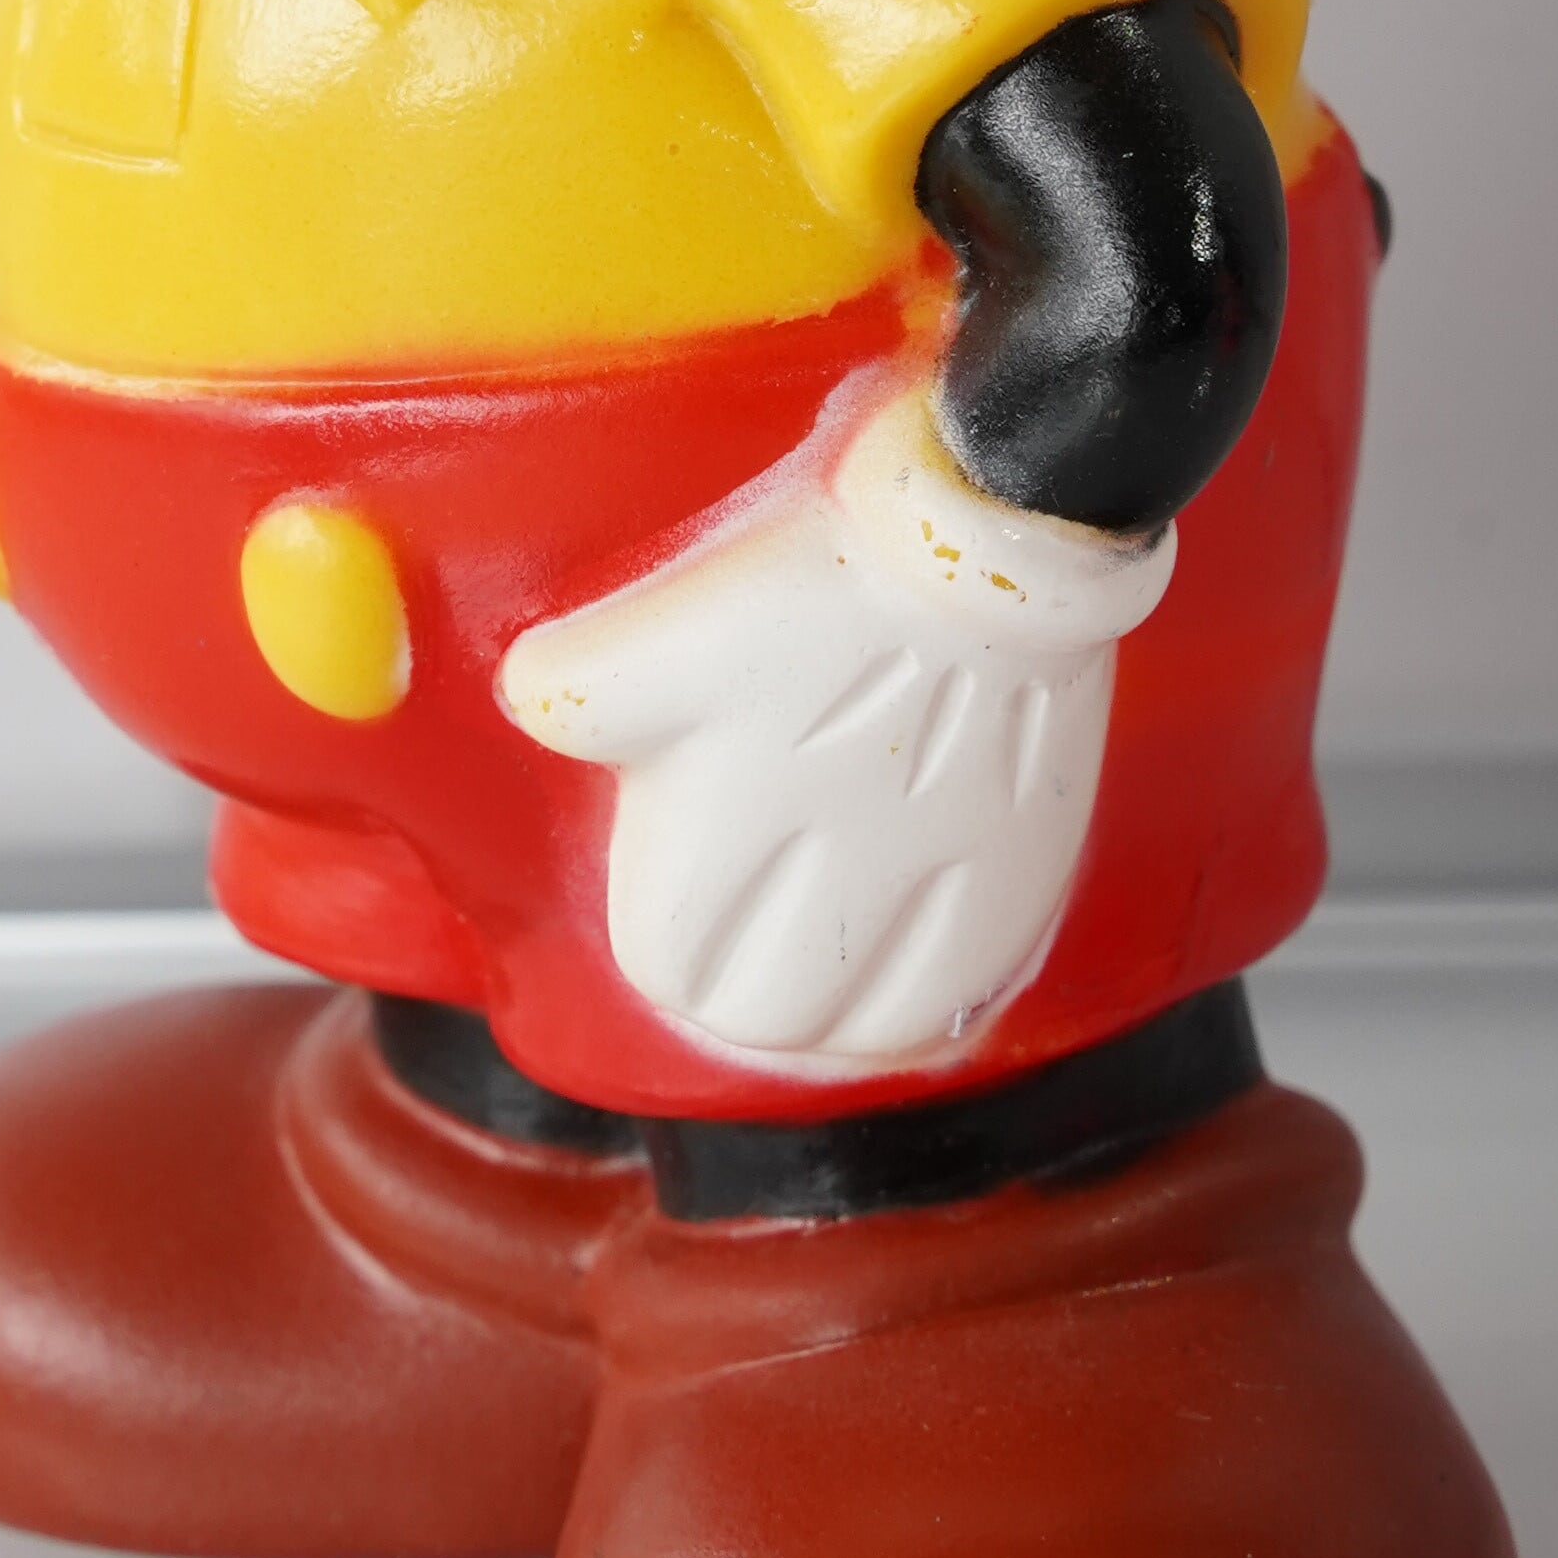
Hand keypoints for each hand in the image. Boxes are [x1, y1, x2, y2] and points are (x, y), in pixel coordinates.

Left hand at [500, 390, 1175, 1068]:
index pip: (676, 967)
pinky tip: (910, 984)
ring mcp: (943, 883)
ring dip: (833, 1018)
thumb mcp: (662, 627)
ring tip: (821, 980)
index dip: (664, 941)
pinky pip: (970, 995)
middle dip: (739, 994)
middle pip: (770, 1015)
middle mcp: (843, 882)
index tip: (674, 904)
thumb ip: (577, 688)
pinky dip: (928, 1010)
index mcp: (740, 838)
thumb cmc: (819, 578)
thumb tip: (532, 703)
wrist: (985, 531)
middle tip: (742, 946)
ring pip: (872, 1026)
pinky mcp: (1026, 864)